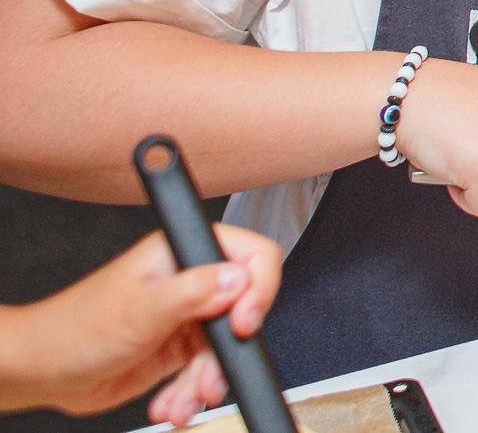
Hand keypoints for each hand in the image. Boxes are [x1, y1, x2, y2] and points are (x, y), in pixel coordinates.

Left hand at [0, 225, 281, 419]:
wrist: (41, 372)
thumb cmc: (73, 330)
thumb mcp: (138, 310)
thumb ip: (193, 292)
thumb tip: (240, 279)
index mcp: (182, 254)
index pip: (251, 256)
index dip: (257, 290)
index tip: (242, 324)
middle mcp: (189, 281)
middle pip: (244, 309)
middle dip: (229, 351)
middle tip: (210, 374)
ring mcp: (185, 316)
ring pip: (226, 347)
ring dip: (207, 381)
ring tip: (184, 398)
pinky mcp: (177, 348)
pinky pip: (205, 371)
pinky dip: (191, 393)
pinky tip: (170, 402)